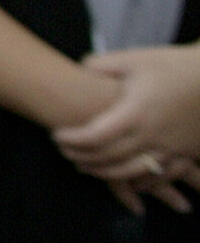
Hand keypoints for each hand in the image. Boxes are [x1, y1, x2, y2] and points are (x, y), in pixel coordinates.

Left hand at [58, 43, 199, 211]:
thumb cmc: (174, 65)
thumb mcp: (134, 59)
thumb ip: (101, 66)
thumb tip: (78, 71)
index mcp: (137, 111)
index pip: (95, 136)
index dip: (71, 140)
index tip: (56, 135)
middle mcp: (154, 134)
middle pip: (110, 157)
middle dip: (82, 157)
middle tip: (64, 151)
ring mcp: (173, 146)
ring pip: (134, 171)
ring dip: (106, 173)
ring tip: (85, 166)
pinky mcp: (189, 151)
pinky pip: (165, 175)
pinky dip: (144, 182)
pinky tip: (130, 183)